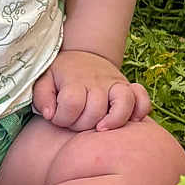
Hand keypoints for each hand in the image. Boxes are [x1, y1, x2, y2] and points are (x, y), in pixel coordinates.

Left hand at [33, 50, 151, 131]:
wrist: (84, 55)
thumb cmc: (62, 74)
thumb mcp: (44, 79)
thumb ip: (42, 96)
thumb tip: (50, 114)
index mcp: (75, 79)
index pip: (71, 103)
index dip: (62, 117)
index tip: (56, 118)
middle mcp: (98, 82)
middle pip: (96, 109)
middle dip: (82, 124)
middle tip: (75, 123)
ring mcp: (115, 84)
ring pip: (124, 103)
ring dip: (114, 120)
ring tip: (101, 129)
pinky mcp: (128, 88)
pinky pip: (142, 99)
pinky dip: (140, 111)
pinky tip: (130, 121)